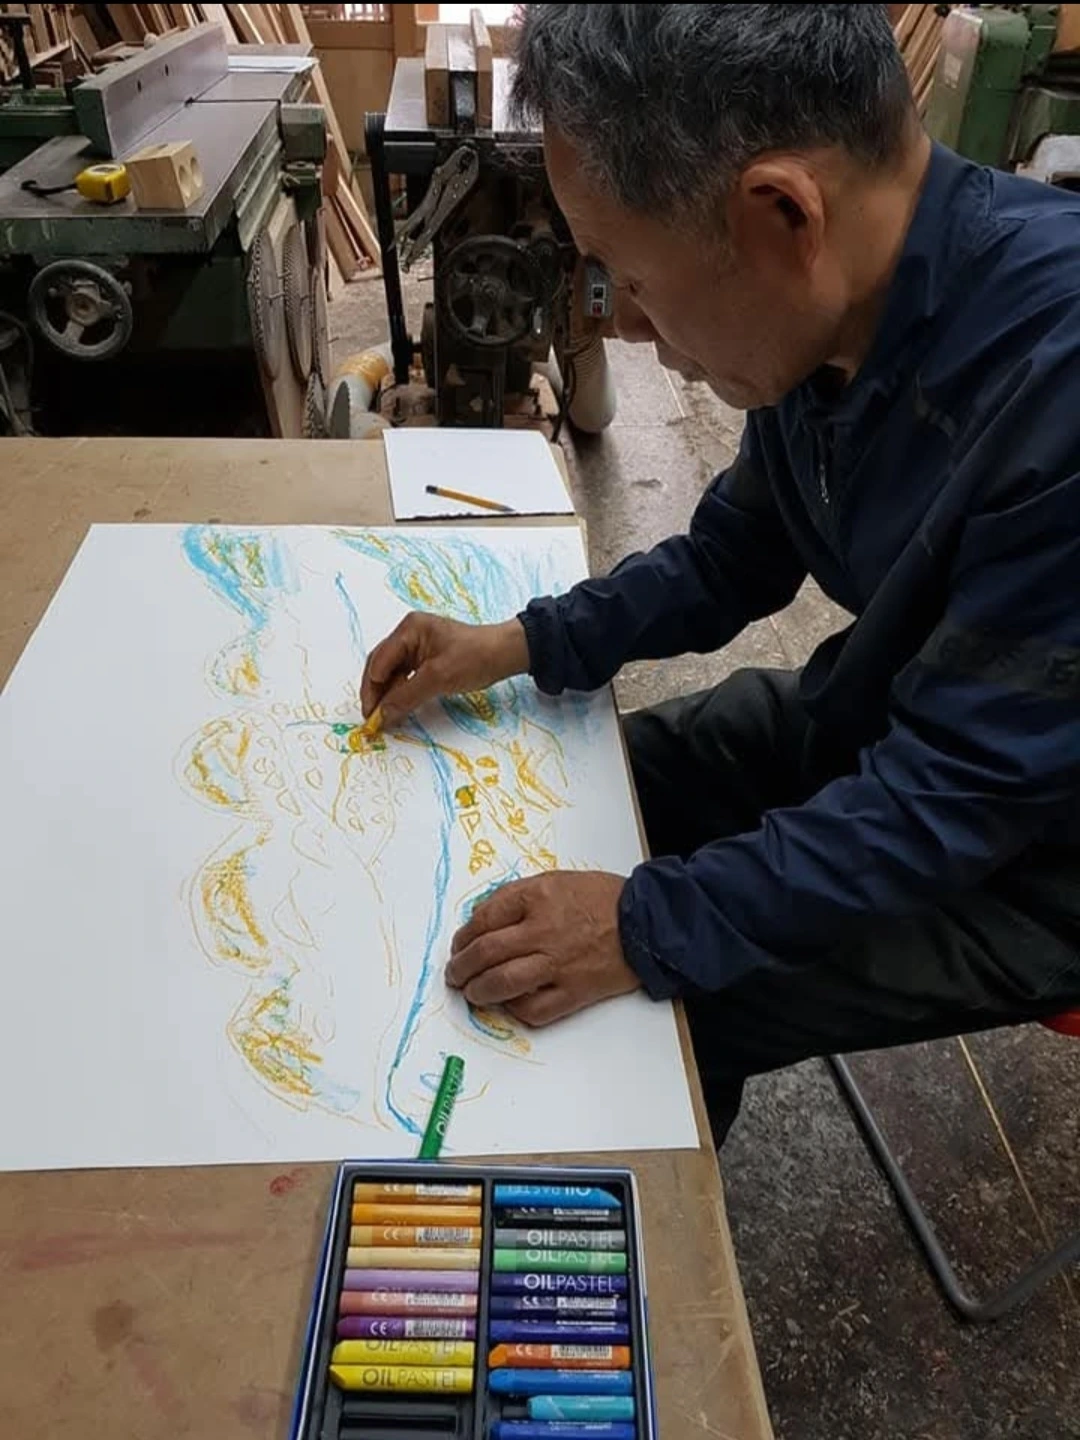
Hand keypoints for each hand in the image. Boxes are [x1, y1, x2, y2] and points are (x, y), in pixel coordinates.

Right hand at [360, 615, 528, 724]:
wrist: (507, 654)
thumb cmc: (476, 657)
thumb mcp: (438, 678)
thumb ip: (406, 696)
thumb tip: (382, 715)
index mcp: (409, 629)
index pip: (379, 661)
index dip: (372, 690)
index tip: (371, 715)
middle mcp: (410, 634)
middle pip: (381, 666)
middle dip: (376, 692)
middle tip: (373, 718)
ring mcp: (418, 646)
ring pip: (392, 673)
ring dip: (388, 694)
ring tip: (385, 716)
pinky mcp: (428, 658)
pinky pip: (406, 676)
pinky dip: (401, 692)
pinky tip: (400, 707)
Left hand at [445, 872, 638, 1026]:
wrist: (648, 922)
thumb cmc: (603, 898)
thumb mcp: (557, 880)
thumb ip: (519, 896)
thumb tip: (483, 916)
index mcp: (537, 898)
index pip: (484, 918)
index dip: (464, 935)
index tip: (459, 944)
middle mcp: (543, 931)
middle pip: (485, 952)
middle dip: (461, 966)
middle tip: (455, 974)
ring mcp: (558, 964)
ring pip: (502, 983)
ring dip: (479, 990)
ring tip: (472, 992)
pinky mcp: (574, 992)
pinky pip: (533, 1009)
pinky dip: (515, 1009)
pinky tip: (508, 1004)